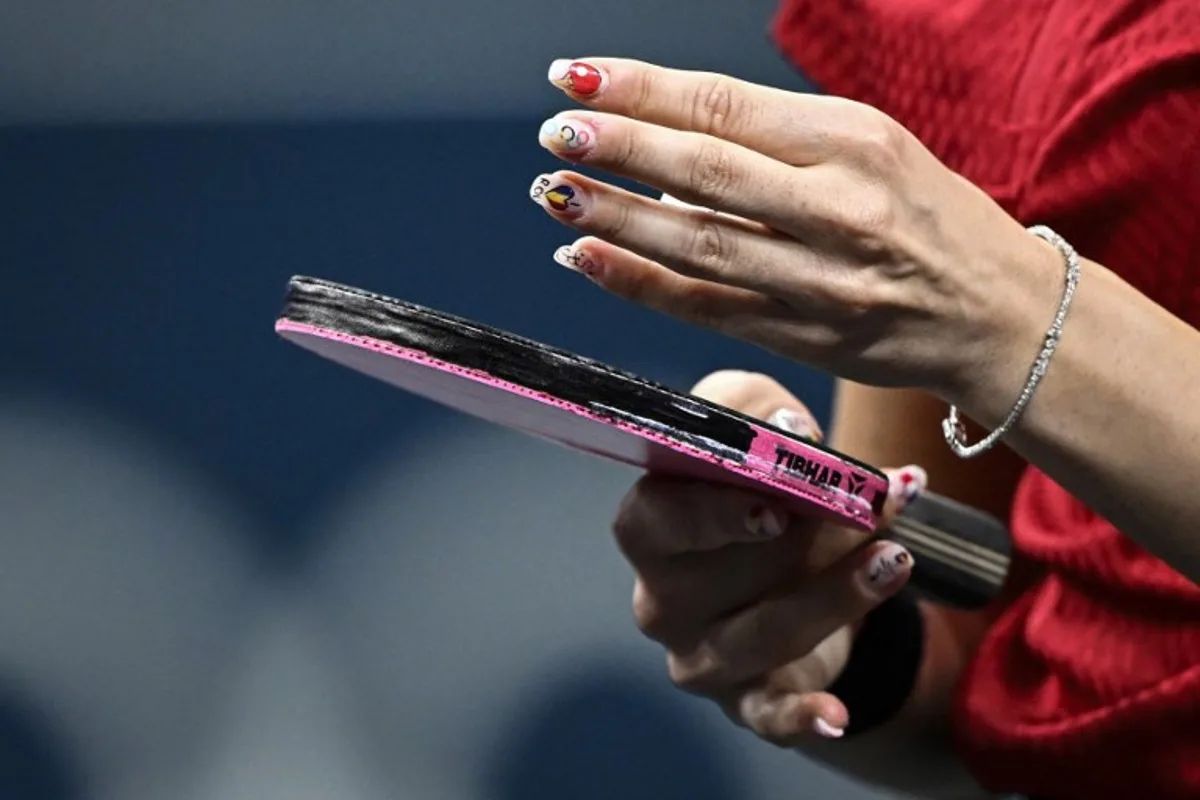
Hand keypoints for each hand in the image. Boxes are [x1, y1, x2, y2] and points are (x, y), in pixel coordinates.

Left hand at [529, 58, 1058, 397]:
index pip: (726, 104)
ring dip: (617, 219)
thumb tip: (664, 152)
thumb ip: (774, 144)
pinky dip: (640, 286)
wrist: (1000, 314)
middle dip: (621, 148)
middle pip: (706, 171)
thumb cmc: (929, 218)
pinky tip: (589, 262)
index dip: (643, 89)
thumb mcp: (872, 149)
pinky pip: (707, 309)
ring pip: (699, 244)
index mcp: (855, 141)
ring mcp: (821, 281)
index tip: (580, 77)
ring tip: (557, 196)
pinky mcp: (805, 339)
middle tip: (556, 134)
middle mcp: (840, 208)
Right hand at [612, 370, 925, 740]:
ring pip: (761, 634)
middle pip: (720, 577)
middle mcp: (661, 598)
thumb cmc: (763, 490)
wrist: (796, 571)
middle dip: (802, 540)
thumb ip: (754, 410)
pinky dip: (800, 716)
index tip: (776, 504)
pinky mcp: (744, 700)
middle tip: (869, 507)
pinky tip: (836, 716)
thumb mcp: (754, 430)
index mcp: (650, 528)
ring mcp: (699, 655)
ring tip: (894, 559)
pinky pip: (767, 715)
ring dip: (833, 597)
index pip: (657, 521)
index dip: (713, 512)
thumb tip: (786, 425)